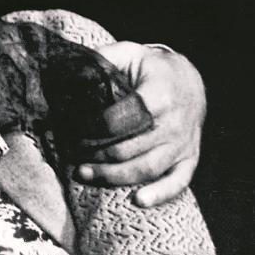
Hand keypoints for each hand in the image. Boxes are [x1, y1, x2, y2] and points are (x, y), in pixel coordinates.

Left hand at [76, 41, 204, 205]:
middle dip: (94, 154)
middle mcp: (174, 122)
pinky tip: (138, 201)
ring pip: (146, 168)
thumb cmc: (150, 68)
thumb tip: (64, 72)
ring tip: (83, 173)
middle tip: (69, 153)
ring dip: (112, 176)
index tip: (69, 129)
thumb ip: (100, 60)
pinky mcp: (190, 157)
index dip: (90, 128)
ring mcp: (183, 143)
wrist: (189, 78)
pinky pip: (178, 181)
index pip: (118, 121)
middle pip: (128, 149)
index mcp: (159, 95)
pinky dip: (160, 194)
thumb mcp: (127, 53)